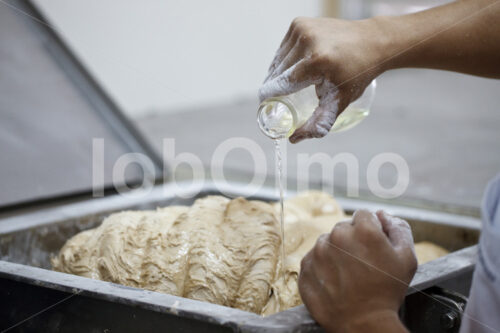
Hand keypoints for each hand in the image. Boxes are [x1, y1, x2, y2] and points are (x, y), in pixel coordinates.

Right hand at [259, 17, 384, 142]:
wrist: (372, 42)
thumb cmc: (357, 74)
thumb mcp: (339, 101)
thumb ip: (318, 123)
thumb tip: (293, 139)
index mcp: (317, 61)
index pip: (280, 84)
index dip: (269, 97)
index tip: (265, 107)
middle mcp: (307, 41)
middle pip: (277, 73)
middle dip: (274, 88)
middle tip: (278, 100)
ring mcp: (302, 29)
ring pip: (277, 60)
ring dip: (277, 74)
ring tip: (286, 86)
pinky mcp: (299, 22)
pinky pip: (282, 48)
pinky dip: (284, 59)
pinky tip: (292, 67)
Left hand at [298, 210, 416, 332]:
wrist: (363, 323)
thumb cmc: (387, 292)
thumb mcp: (407, 258)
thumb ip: (398, 228)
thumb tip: (382, 215)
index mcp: (362, 229)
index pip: (363, 215)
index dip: (371, 230)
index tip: (372, 247)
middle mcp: (337, 235)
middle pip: (344, 228)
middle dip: (352, 240)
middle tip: (362, 264)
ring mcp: (318, 251)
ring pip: (328, 242)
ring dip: (336, 252)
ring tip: (348, 274)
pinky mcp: (305, 266)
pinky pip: (314, 258)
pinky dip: (323, 267)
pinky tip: (336, 280)